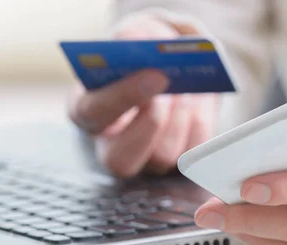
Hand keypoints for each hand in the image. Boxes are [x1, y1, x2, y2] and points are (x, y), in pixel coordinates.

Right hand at [68, 12, 218, 176]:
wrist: (166, 67)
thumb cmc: (140, 56)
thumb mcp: (132, 40)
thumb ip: (132, 41)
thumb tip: (142, 45)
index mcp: (86, 111)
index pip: (94, 114)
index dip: (124, 97)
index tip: (155, 76)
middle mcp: (109, 146)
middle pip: (121, 159)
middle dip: (151, 124)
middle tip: (172, 89)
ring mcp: (143, 160)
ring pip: (163, 155)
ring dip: (180, 117)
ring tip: (187, 89)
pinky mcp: (176, 162)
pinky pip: (191, 150)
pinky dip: (200, 121)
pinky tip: (200, 99)